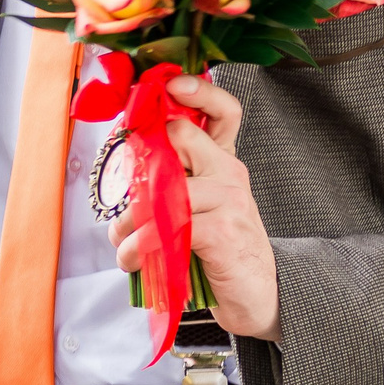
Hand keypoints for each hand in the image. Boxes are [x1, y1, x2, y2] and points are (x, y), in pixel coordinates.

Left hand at [109, 76, 281, 341]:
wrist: (261, 298)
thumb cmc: (223, 255)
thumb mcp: (203, 213)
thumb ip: (176, 189)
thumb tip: (128, 182)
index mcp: (225, 164)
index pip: (223, 112)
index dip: (198, 91)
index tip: (168, 86)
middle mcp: (229, 173)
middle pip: (182, 136)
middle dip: (141, 167)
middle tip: (124, 200)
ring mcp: (228, 200)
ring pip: (163, 189)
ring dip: (129, 222)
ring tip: (121, 245)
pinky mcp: (221, 232)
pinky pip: (165, 228)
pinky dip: (139, 246)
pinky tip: (134, 261)